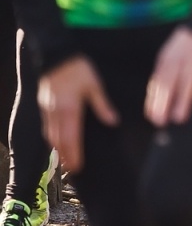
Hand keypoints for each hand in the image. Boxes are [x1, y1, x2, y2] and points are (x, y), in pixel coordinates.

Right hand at [40, 56, 117, 172]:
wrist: (57, 56)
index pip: (71, 139)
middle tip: (71, 169)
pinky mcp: (44, 104)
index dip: (74, 154)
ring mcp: (47, 109)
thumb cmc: (78, 69)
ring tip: (64, 160)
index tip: (77, 167)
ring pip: (49, 135)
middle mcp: (56, 113)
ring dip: (57, 149)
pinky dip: (50, 137)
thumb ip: (103, 105)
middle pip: (59, 141)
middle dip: (65, 156)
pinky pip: (46, 126)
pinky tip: (55, 141)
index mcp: (70, 110)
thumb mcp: (94, 86)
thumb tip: (113, 122)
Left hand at [146, 27, 191, 126]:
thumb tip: (157, 91)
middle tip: (161, 121)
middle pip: (168, 86)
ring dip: (183, 102)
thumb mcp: (169, 54)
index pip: (157, 84)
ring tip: (180, 118)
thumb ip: (164, 71)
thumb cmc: (187, 42)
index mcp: (166, 61)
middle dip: (163, 104)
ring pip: (187, 85)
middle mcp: (177, 63)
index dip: (154, 101)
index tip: (152, 116)